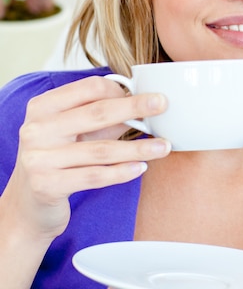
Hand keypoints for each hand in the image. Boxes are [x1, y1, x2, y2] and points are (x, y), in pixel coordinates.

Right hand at [1, 76, 170, 242]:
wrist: (28, 205)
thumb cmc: (60, 159)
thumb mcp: (77, 132)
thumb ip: (104, 117)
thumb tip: (145, 104)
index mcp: (44, 107)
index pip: (89, 88)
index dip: (120, 90)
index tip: (146, 95)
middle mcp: (37, 129)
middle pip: (97, 113)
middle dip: (135, 107)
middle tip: (163, 104)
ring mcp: (39, 158)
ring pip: (100, 149)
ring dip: (138, 147)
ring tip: (163, 146)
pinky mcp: (47, 185)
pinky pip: (94, 176)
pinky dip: (121, 172)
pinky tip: (141, 167)